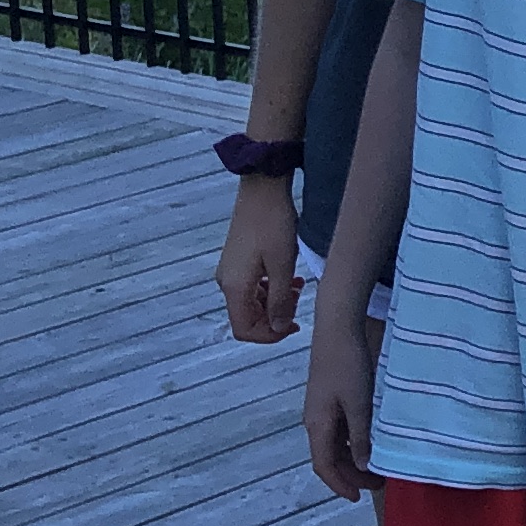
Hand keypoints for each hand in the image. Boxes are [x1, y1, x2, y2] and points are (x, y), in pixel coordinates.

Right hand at [218, 178, 302, 341]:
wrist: (263, 189)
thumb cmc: (274, 224)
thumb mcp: (283, 266)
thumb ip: (280, 301)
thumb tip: (279, 327)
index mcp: (234, 286)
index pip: (244, 330)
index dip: (269, 336)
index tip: (293, 327)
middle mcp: (226, 281)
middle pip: (247, 318)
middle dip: (275, 317)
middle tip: (299, 302)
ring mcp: (230, 270)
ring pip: (252, 302)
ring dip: (275, 302)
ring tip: (298, 288)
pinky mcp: (237, 260)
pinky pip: (252, 286)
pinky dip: (270, 288)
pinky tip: (290, 279)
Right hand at [305, 314, 376, 499]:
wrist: (337, 329)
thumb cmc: (348, 364)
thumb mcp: (359, 403)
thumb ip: (362, 436)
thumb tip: (362, 465)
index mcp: (317, 424)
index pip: (324, 466)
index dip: (340, 484)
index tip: (358, 498)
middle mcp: (314, 421)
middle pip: (329, 459)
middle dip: (350, 475)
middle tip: (378, 483)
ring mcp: (321, 410)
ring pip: (334, 446)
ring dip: (352, 460)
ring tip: (378, 466)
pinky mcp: (329, 400)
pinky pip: (339, 430)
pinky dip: (353, 443)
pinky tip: (371, 442)